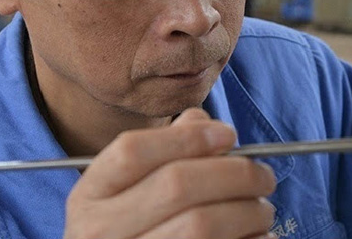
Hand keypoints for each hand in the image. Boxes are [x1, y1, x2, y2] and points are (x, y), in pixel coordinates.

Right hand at [63, 108, 277, 238]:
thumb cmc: (129, 233)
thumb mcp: (126, 192)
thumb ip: (163, 150)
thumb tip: (207, 124)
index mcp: (88, 198)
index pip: (132, 151)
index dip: (187, 138)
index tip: (228, 134)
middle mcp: (99, 232)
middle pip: (176, 185)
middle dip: (233, 173)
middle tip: (263, 175)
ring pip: (201, 225)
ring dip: (248, 211)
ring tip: (262, 209)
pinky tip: (257, 236)